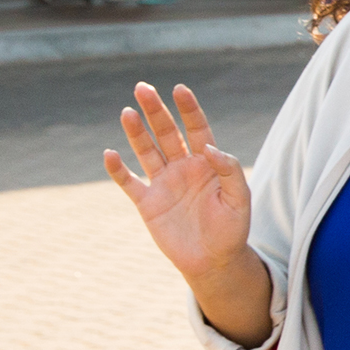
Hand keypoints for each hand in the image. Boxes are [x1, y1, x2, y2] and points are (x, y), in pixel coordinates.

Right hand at [105, 82, 253, 285]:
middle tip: (143, 87)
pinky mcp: (147, 202)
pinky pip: (128, 182)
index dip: (189, 109)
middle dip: (155, 111)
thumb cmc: (232, 229)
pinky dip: (118, 169)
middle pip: (167, 133)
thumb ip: (230, 171)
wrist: (214, 261)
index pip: (197, 129)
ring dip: (136, 132)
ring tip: (127, 111)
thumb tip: (209, 147)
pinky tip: (110, 154)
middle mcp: (183, 167)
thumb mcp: (239, 199)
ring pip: (146, 151)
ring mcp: (164, 183)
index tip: (180, 89)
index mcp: (208, 164)